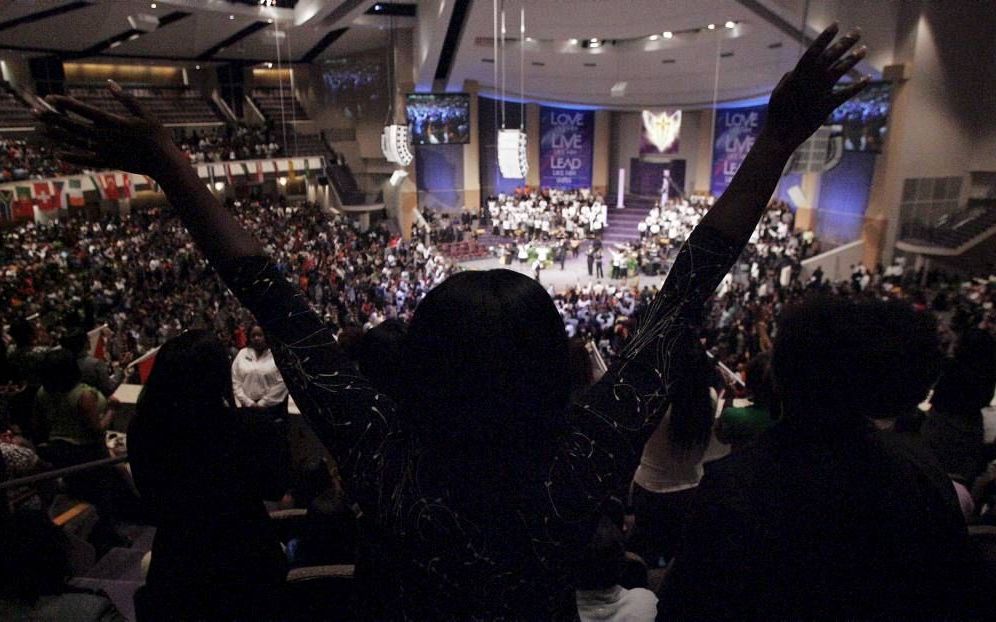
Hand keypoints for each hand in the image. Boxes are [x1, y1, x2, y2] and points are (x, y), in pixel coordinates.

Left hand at [33, 80, 184, 178]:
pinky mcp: (109, 162)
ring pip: (76, 142)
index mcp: (114, 123)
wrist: (165, 164)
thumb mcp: (145, 114)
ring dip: (57, 135)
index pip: (85, 111)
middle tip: (35, 112)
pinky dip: (71, 156)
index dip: (67, 104)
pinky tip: (58, 153)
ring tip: (41, 130)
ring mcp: (106, 151)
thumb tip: (109, 84)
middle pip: (74, 126)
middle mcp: (106, 137)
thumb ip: (126, 99)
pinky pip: (86, 159)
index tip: (51, 98)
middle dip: (54, 119)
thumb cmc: (158, 137)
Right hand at [762, 24, 869, 152]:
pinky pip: (845, 94)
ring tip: (864, 49)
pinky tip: (868, 79)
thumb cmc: (777, 114)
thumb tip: (796, 70)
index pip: (813, 51)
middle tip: (857, 32)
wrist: (781, 135)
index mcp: (797, 76)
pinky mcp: (827, 107)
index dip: (825, 37)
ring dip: (852, 59)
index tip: (835, 25)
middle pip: (830, 57)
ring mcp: (820, 94)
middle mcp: (810, 82)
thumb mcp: (778, 92)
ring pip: (839, 72)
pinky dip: (857, 87)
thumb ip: (788, 79)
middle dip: (844, 43)